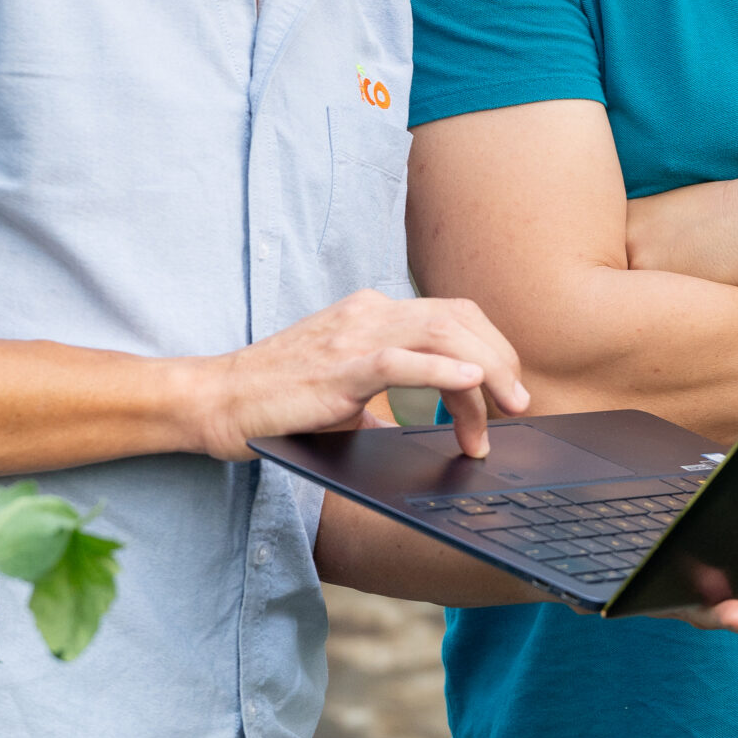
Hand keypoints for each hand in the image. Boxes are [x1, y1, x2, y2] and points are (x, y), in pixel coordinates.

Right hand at [188, 291, 528, 461]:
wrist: (216, 400)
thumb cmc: (278, 400)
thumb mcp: (347, 391)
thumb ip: (389, 396)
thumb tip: (430, 424)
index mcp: (373, 313)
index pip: (451, 316)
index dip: (490, 349)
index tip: (506, 390)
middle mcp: (369, 312)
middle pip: (459, 318)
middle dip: (501, 359)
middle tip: (520, 404)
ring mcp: (353, 335)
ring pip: (442, 332)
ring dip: (486, 371)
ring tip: (506, 408)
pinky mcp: (338, 368)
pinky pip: (401, 361)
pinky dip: (444, 368)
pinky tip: (472, 381)